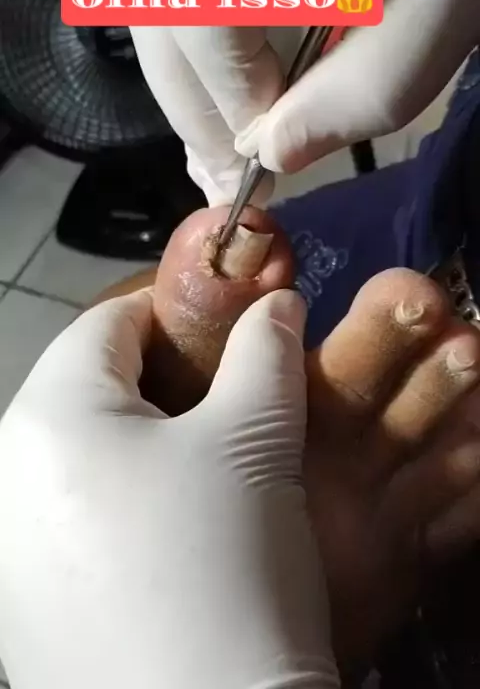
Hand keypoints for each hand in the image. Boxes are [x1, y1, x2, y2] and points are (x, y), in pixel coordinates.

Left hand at [0, 289, 338, 688]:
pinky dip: (116, 509)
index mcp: (45, 418)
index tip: (232, 341)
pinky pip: (68, 522)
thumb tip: (276, 303)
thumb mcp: (257, 441)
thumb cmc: (228, 562)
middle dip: (161, 387)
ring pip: (79, 458)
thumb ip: (265, 353)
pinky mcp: (19, 612)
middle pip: (88, 391)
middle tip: (227, 415)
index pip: (109, 324)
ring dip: (139, 448)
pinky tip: (166, 545)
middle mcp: (3, 476)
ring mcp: (4, 551)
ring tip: (202, 480)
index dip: (178, 318)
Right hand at [131, 0, 479, 204]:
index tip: (273, 151)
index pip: (209, 8)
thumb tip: (270, 155)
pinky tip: (236, 90)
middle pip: (165, 17)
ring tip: (234, 144)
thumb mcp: (441, 5)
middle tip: (235, 179)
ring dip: (194, 91)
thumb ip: (361, 93)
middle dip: (198, 113)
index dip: (232, 95)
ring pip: (161, 9)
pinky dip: (201, 56)